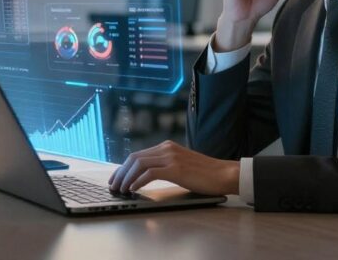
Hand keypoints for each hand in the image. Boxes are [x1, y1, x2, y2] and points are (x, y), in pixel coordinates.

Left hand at [107, 140, 239, 195]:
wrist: (224, 174)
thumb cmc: (205, 174)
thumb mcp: (182, 165)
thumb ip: (166, 166)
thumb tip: (146, 176)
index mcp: (167, 147)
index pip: (138, 155)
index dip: (123, 167)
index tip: (116, 178)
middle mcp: (167, 148)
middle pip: (134, 158)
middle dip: (120, 172)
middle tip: (113, 185)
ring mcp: (171, 157)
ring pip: (139, 164)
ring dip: (126, 178)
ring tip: (121, 189)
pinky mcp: (176, 168)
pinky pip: (150, 173)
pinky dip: (138, 181)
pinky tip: (133, 189)